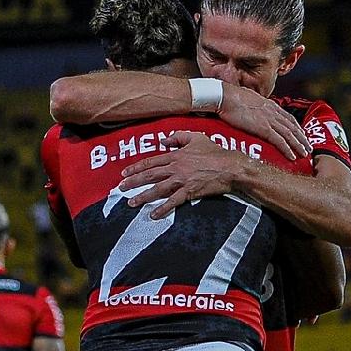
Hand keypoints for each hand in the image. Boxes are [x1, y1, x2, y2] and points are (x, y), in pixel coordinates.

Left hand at [121, 132, 241, 214]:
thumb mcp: (196, 137)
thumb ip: (178, 136)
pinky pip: (173, 202)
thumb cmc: (215, 151)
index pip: (150, 161)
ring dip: (143, 197)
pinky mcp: (189, 192)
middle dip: (133, 182)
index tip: (124, 173)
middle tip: (121, 188)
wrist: (230, 166)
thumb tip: (164, 139)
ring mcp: (181, 180)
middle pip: (149, 175)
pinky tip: (153, 215)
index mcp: (175, 155)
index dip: (136, 167)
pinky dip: (162, 209)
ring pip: (157, 189)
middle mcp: (175, 168)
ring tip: (131, 203)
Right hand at [218, 83, 306, 159]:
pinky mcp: (263, 128)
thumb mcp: (248, 100)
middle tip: (309, 147)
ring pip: (289, 134)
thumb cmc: (231, 98)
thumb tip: (252, 110)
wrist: (225, 97)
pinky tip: (292, 157)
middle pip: (292, 126)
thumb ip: (254, 106)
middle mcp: (273, 112)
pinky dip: (287, 149)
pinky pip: (279, 141)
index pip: (288, 117)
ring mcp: (269, 120)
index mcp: (270, 105)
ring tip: (305, 154)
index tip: (301, 135)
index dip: (296, 127)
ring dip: (299, 145)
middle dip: (302, 138)